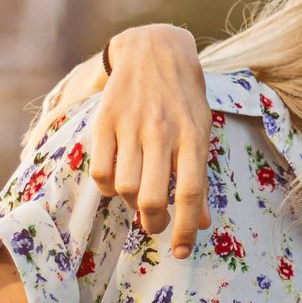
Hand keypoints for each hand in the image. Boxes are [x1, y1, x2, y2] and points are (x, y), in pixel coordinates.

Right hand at [90, 24, 212, 258]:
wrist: (155, 52)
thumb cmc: (184, 99)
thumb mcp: (201, 133)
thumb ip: (199, 177)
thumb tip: (199, 224)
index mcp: (193, 137)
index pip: (190, 193)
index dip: (184, 228)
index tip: (180, 250)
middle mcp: (162, 132)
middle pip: (151, 197)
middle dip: (154, 222)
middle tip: (156, 223)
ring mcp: (131, 126)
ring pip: (123, 187)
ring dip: (130, 205)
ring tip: (138, 199)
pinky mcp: (104, 121)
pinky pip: (99, 170)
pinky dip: (107, 187)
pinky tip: (117, 183)